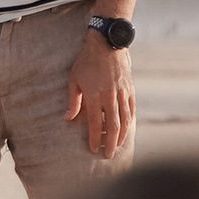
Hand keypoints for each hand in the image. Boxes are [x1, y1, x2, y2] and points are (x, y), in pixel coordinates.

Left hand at [65, 28, 133, 159]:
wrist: (107, 43)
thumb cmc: (86, 61)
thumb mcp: (74, 79)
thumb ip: (72, 100)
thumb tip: (67, 119)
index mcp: (95, 95)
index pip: (95, 124)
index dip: (95, 139)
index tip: (93, 149)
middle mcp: (110, 96)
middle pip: (113, 126)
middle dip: (110, 143)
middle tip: (108, 155)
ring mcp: (122, 93)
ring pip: (125, 120)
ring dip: (122, 136)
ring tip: (118, 146)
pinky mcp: (130, 88)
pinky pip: (131, 109)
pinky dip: (130, 121)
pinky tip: (127, 129)